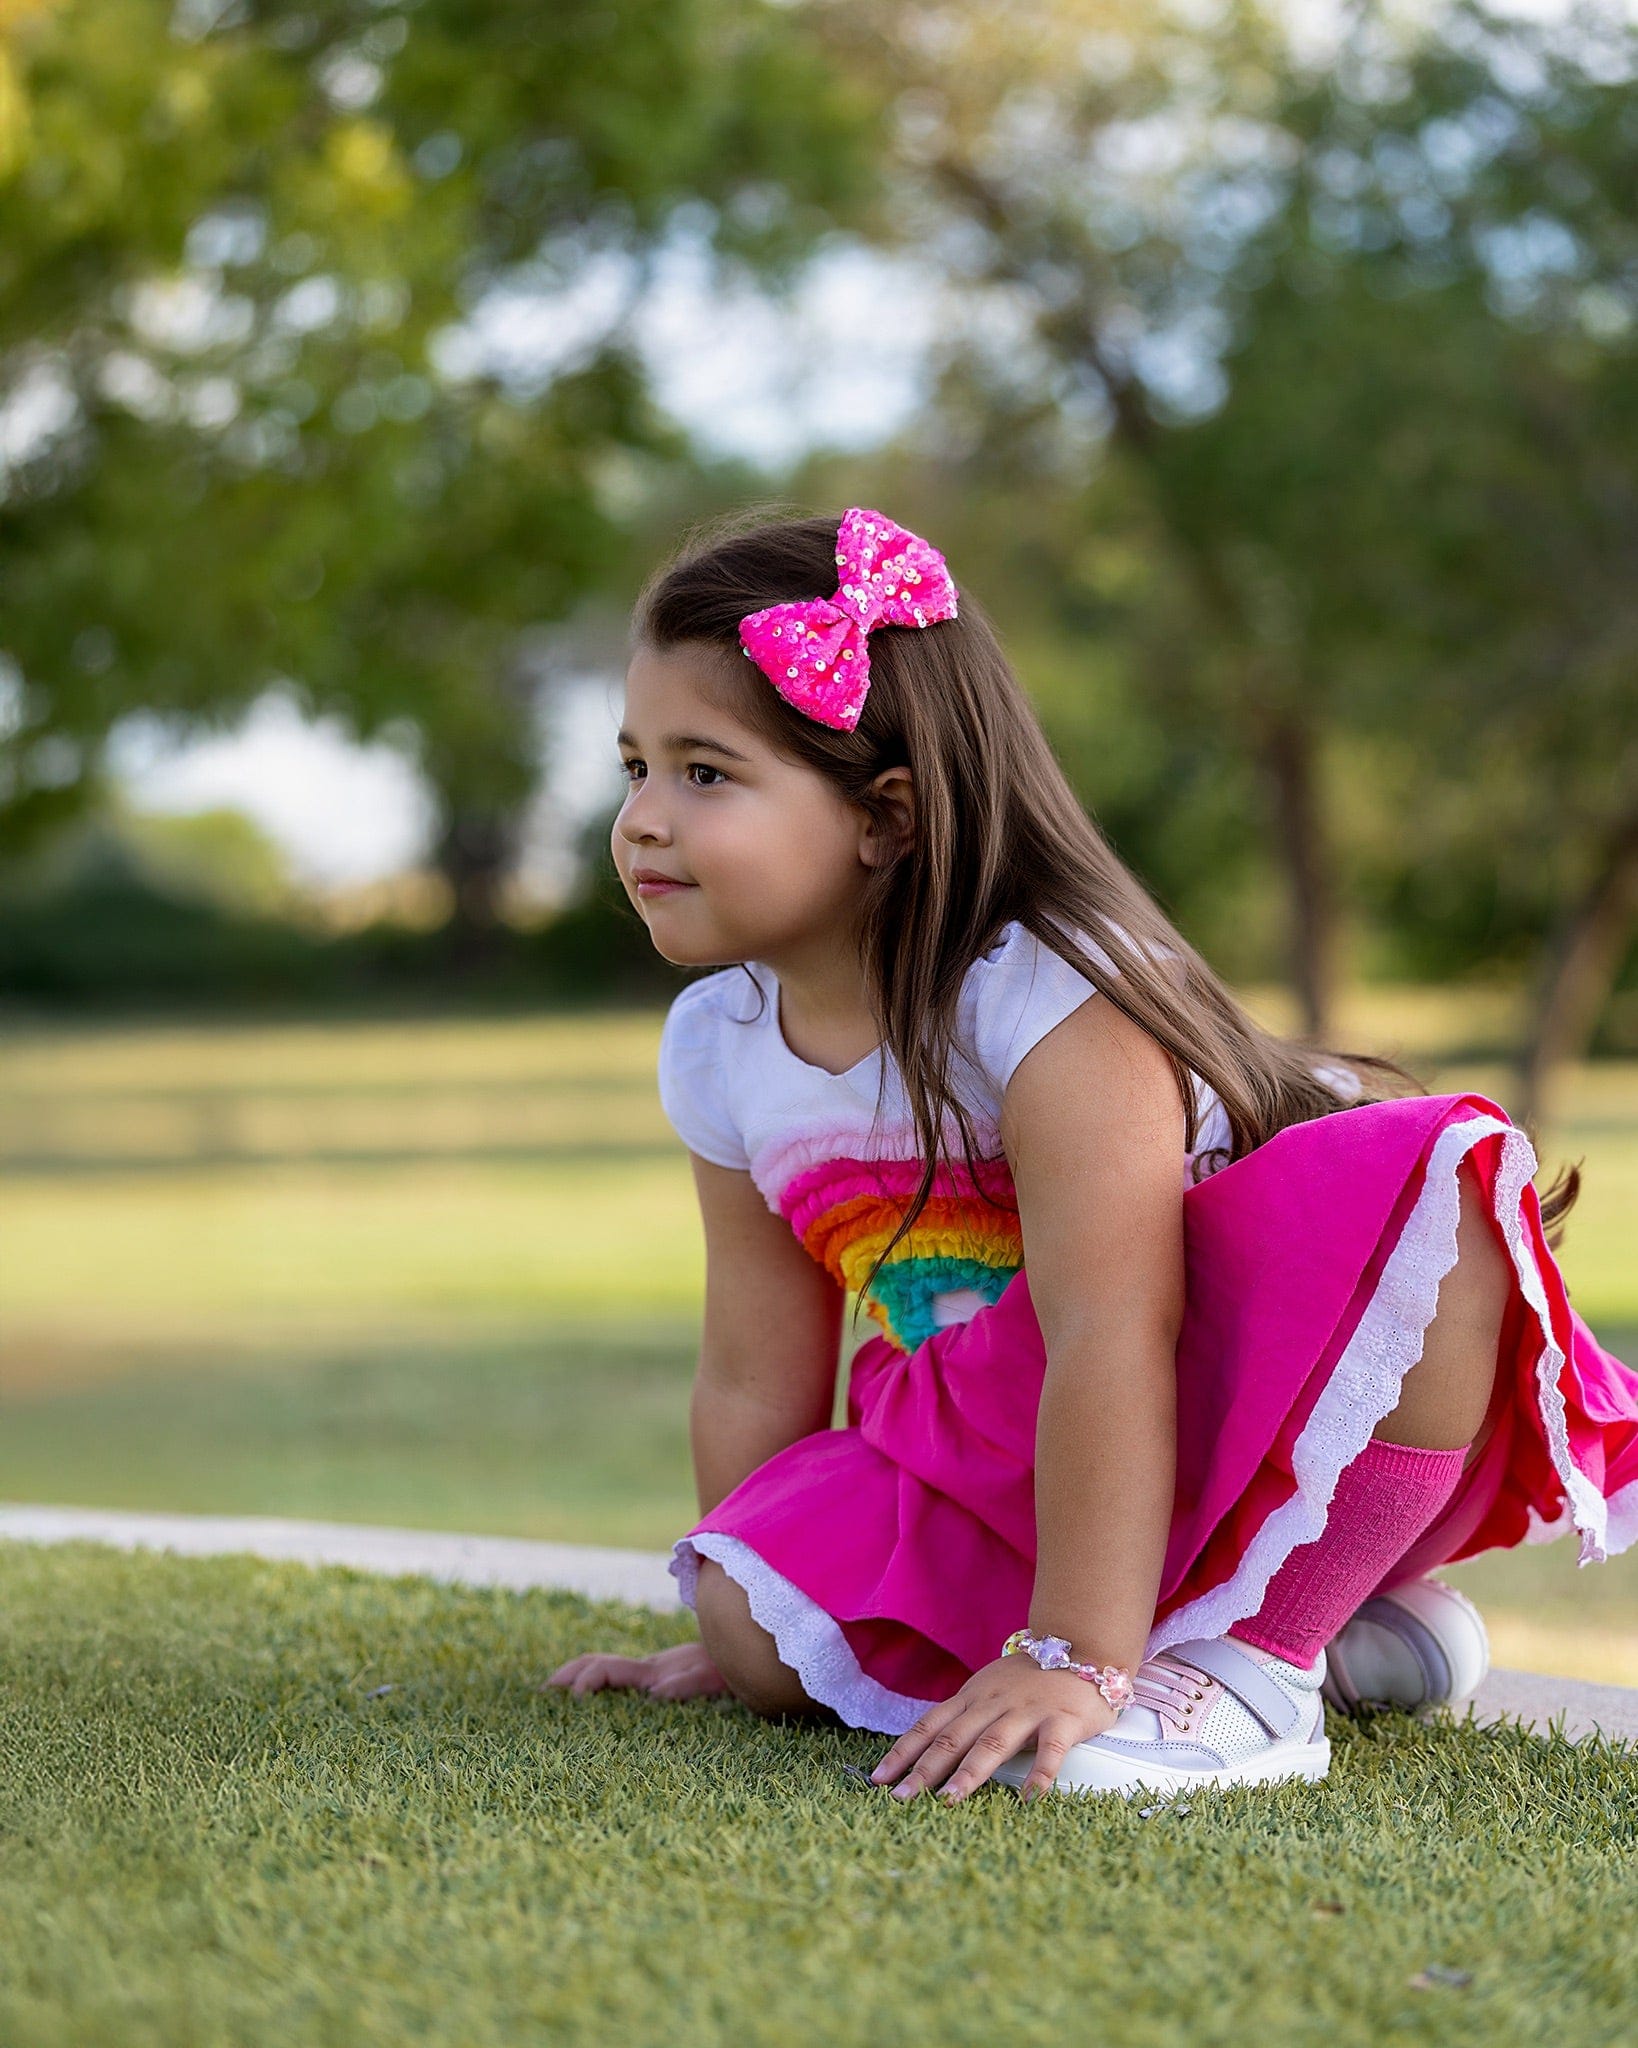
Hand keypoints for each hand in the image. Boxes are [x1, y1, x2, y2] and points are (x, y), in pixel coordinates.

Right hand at [541, 1642, 730, 1701]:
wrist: (760, 1654)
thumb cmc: (739, 1670)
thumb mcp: (718, 1678)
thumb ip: (691, 1683)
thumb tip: (656, 1693)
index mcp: (656, 1672)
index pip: (606, 1669)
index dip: (584, 1680)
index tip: (569, 1699)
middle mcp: (652, 1671)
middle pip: (598, 1666)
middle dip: (566, 1678)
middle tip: (537, 1699)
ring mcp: (659, 1674)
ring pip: (608, 1671)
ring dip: (578, 1682)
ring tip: (551, 1703)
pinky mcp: (669, 1682)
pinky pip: (626, 1685)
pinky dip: (600, 1690)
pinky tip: (591, 1710)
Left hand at [868, 1654, 1120, 1803]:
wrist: (1081, 1645)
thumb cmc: (1030, 1679)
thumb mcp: (988, 1690)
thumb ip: (965, 1717)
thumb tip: (927, 1751)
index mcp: (972, 1698)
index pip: (929, 1726)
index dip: (903, 1752)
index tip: (878, 1779)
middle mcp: (993, 1703)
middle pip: (953, 1738)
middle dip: (924, 1770)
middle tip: (901, 1799)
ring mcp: (1027, 1710)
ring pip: (993, 1743)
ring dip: (969, 1773)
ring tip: (948, 1801)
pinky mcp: (1062, 1720)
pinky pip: (1050, 1749)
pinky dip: (1040, 1773)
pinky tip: (1030, 1798)